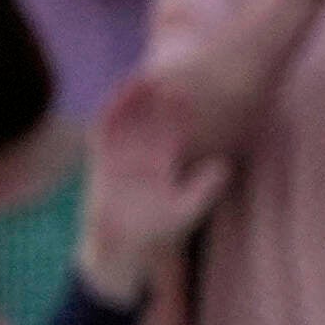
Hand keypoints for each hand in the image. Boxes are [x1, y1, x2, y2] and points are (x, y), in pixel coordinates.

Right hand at [73, 76, 230, 305]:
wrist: (121, 251)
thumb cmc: (156, 235)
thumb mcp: (185, 211)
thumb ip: (203, 188)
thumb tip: (224, 164)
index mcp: (164, 164)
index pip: (175, 131)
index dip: (181, 113)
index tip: (193, 92)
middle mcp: (143, 157)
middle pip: (151, 120)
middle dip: (158, 98)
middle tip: (171, 73)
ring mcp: (121, 159)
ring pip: (127, 122)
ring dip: (132, 100)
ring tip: (142, 77)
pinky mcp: (101, 165)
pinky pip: (103, 136)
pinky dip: (108, 117)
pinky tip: (114, 100)